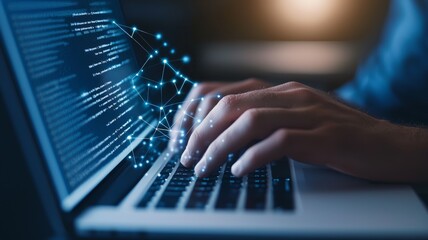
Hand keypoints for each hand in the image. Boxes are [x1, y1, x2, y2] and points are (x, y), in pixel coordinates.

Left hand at [180, 81, 427, 182]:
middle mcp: (291, 95)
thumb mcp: (297, 120)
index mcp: (281, 90)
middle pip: (230, 106)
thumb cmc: (337, 137)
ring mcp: (307, 113)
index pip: (226, 93)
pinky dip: (253, 156)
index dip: (199, 115)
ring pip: (249, 121)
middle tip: (188, 157)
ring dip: (220, 146)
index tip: (186, 140)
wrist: (386, 145)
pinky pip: (279, 141)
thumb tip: (225, 137)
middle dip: (202, 133)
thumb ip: (266, 121)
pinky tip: (239, 170)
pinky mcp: (322, 135)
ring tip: (205, 167)